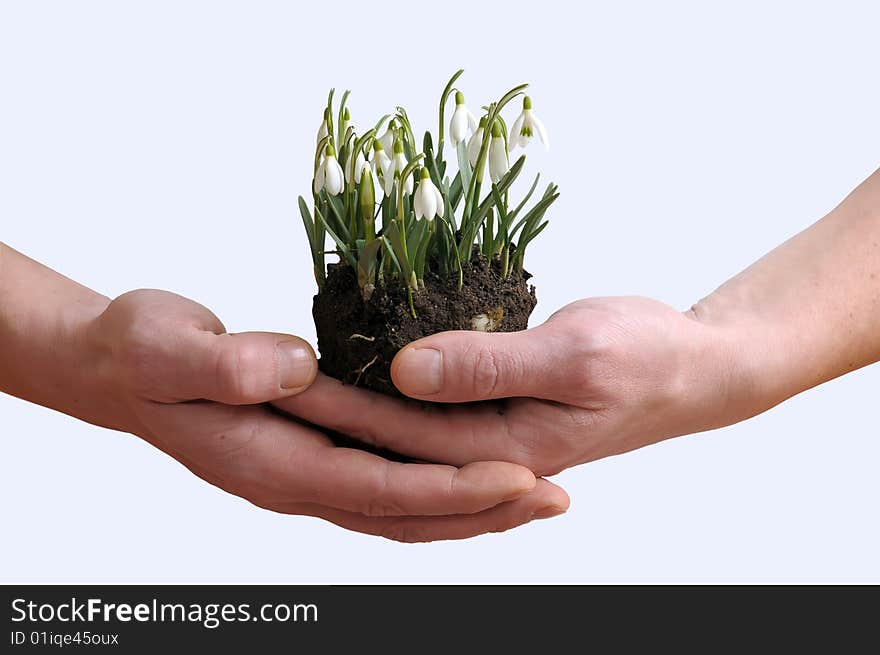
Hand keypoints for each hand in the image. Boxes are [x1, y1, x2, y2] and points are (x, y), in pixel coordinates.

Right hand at [82, 289, 567, 540]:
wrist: (122, 370)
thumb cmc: (143, 354)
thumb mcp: (168, 346)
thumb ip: (225, 364)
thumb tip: (294, 370)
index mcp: (272, 463)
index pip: (380, 490)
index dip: (451, 488)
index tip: (519, 476)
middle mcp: (298, 483)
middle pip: (406, 516)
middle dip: (483, 513)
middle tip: (556, 499)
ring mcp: (308, 474)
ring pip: (404, 510)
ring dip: (471, 508)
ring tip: (537, 495)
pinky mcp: (315, 455)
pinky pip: (388, 486)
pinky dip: (438, 488)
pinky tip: (473, 471)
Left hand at [274, 296, 748, 475]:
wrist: (696, 368)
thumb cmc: (648, 357)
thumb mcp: (574, 353)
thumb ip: (488, 366)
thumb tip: (404, 373)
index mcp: (503, 450)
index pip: (395, 436)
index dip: (332, 406)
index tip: (274, 376)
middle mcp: (488, 454)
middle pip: (388, 442)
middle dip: (325, 414)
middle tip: (261, 382)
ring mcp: (494, 437)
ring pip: (405, 433)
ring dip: (352, 411)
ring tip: (294, 379)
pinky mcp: (500, 413)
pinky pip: (434, 415)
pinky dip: (394, 400)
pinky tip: (363, 372)